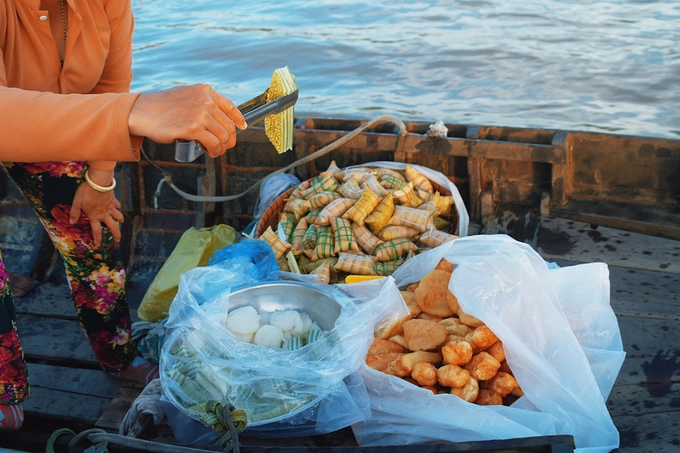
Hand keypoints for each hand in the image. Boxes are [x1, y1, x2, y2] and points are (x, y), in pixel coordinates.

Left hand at [69, 169, 123, 245]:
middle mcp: (104, 214)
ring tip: (121, 222)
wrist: (98, 182)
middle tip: (118, 240)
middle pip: (112, 227)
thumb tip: (72, 222)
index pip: (96, 230)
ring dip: (120, 220)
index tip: (98, 244)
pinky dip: (118, 207)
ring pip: (118, 216)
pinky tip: (118, 207)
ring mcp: (110, 207)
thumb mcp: (76, 202)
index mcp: (94, 216)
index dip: (98, 238)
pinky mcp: (113, 200)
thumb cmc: (86, 192)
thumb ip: (74, 213)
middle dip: (116, 234)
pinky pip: (117, 205)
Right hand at [127, 84, 247, 157]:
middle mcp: (205, 100)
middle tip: (225, 146)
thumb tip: (217, 117)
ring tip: (216, 151)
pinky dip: (215, 150)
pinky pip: (213, 143)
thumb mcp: (186, 95)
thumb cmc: (162, 106)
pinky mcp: (193, 128)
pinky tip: (211, 152)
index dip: (238, 119)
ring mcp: (200, 114)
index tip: (242, 127)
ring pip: (223, 136)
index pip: (230, 106)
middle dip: (229, 139)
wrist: (143, 111)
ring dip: (222, 147)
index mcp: (205, 91)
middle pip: (228, 125)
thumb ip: (201, 102)